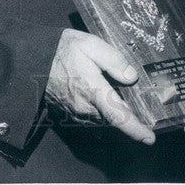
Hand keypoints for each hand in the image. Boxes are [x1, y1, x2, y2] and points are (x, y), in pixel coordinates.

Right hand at [45, 28, 154, 144]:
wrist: (34, 58)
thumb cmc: (64, 49)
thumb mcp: (92, 45)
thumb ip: (114, 60)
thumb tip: (132, 77)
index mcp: (93, 90)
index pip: (118, 116)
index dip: (135, 130)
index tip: (149, 139)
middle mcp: (84, 106)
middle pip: (113, 119)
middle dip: (128, 116)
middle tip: (142, 107)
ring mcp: (75, 112)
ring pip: (102, 119)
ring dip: (113, 113)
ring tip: (124, 100)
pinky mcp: (69, 112)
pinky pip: (91, 117)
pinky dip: (101, 112)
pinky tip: (105, 98)